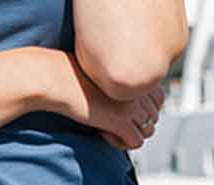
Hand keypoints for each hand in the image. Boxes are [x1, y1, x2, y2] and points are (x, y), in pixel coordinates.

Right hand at [40, 51, 164, 149]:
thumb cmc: (71, 73)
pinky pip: (136, 142)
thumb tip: (128, 106)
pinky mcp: (121, 121)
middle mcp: (138, 87)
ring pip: (149, 131)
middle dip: (135, 121)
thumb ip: (120, 82)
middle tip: (111, 118)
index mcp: (136, 71)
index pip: (159, 97)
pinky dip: (121, 142)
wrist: (55, 77)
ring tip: (107, 126)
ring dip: (129, 133)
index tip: (120, 107)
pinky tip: (103, 132)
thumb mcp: (101, 71)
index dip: (141, 107)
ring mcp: (132, 105)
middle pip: (154, 115)